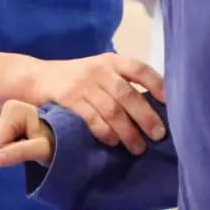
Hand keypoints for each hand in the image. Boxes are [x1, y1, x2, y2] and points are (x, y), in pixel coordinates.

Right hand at [0, 100, 57, 167]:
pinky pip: (1, 144)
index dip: (13, 153)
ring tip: (35, 143)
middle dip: (13, 152)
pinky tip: (29, 141)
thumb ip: (20, 152)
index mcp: (13, 108)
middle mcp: (8, 106)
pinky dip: (15, 148)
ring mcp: (8, 112)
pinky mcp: (10, 119)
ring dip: (15, 150)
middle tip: (35, 147)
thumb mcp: (43, 149)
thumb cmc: (60, 142)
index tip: (34, 147)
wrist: (70, 136)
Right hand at [27, 53, 165, 153]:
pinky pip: (92, 118)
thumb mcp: (101, 71)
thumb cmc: (78, 78)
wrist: (38, 77)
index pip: (140, 69)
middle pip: (129, 94)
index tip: (171, 103)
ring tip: (138, 147)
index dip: (158, 85)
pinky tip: (113, 142)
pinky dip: (105, 132)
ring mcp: (84, 84)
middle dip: (146, 117)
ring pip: (112, 110)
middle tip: (158, 135)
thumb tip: (156, 108)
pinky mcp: (69, 98)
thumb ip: (123, 83)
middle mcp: (101, 70)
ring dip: (128, 131)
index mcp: (113, 61)